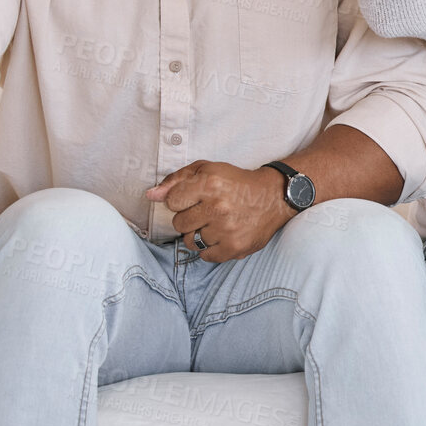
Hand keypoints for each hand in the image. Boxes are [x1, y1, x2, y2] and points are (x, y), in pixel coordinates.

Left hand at [147, 161, 293, 262]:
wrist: (274, 196)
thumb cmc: (236, 182)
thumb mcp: (208, 170)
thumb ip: (176, 180)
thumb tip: (150, 195)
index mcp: (209, 183)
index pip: (171, 201)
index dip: (182, 200)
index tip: (197, 198)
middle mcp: (217, 207)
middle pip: (178, 224)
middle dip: (190, 218)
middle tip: (208, 211)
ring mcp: (226, 229)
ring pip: (190, 242)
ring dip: (199, 234)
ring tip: (216, 224)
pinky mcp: (234, 247)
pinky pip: (205, 255)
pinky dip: (211, 248)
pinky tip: (222, 235)